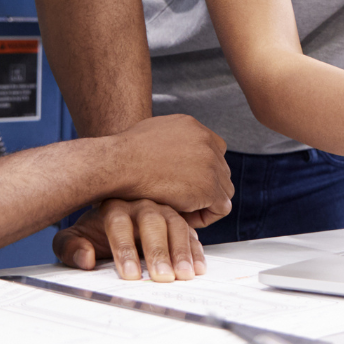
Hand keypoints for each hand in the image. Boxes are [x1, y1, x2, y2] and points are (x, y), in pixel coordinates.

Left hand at [53, 199, 205, 281]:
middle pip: (153, 221)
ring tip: (183, 275)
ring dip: (181, 251)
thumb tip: (86, 258)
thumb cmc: (91, 234)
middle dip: (158, 251)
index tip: (129, 275)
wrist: (108, 223)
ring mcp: (163, 211)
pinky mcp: (179, 222)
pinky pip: (191, 233)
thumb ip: (70, 248)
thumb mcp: (72, 240)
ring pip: (176, 224)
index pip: (119, 223)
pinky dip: (196, 251)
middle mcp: (140, 205)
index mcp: (113, 206)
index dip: (125, 249)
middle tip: (161, 277)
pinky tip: (197, 268)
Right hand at [105, 114, 232, 222]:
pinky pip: (221, 207)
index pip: (214, 149)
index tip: (185, 182)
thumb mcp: (151, 134)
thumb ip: (169, 141)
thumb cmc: (123, 155)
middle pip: (220, 170)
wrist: (119, 163)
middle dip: (205, 186)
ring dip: (205, 201)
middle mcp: (206, 141)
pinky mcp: (209, 187)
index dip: (203, 169)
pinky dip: (206, 216)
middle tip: (182, 200)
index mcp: (193, 126)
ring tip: (180, 210)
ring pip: (223, 189)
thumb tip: (168, 155)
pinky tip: (184, 217)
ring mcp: (211, 163)